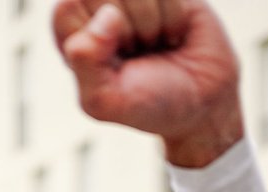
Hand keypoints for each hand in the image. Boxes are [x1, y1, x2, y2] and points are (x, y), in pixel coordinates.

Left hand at [53, 0, 242, 166]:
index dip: (94, 36)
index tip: (111, 62)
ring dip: (152, 24)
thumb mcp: (105, 102)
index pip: (65, 7)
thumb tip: (107, 14)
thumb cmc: (148, 104)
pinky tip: (172, 33)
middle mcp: (98, 6)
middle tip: (136, 54)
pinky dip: (173, 15)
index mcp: (72, 32)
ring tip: (154, 45)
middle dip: (126, 30)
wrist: (202, 104)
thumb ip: (85, 64)